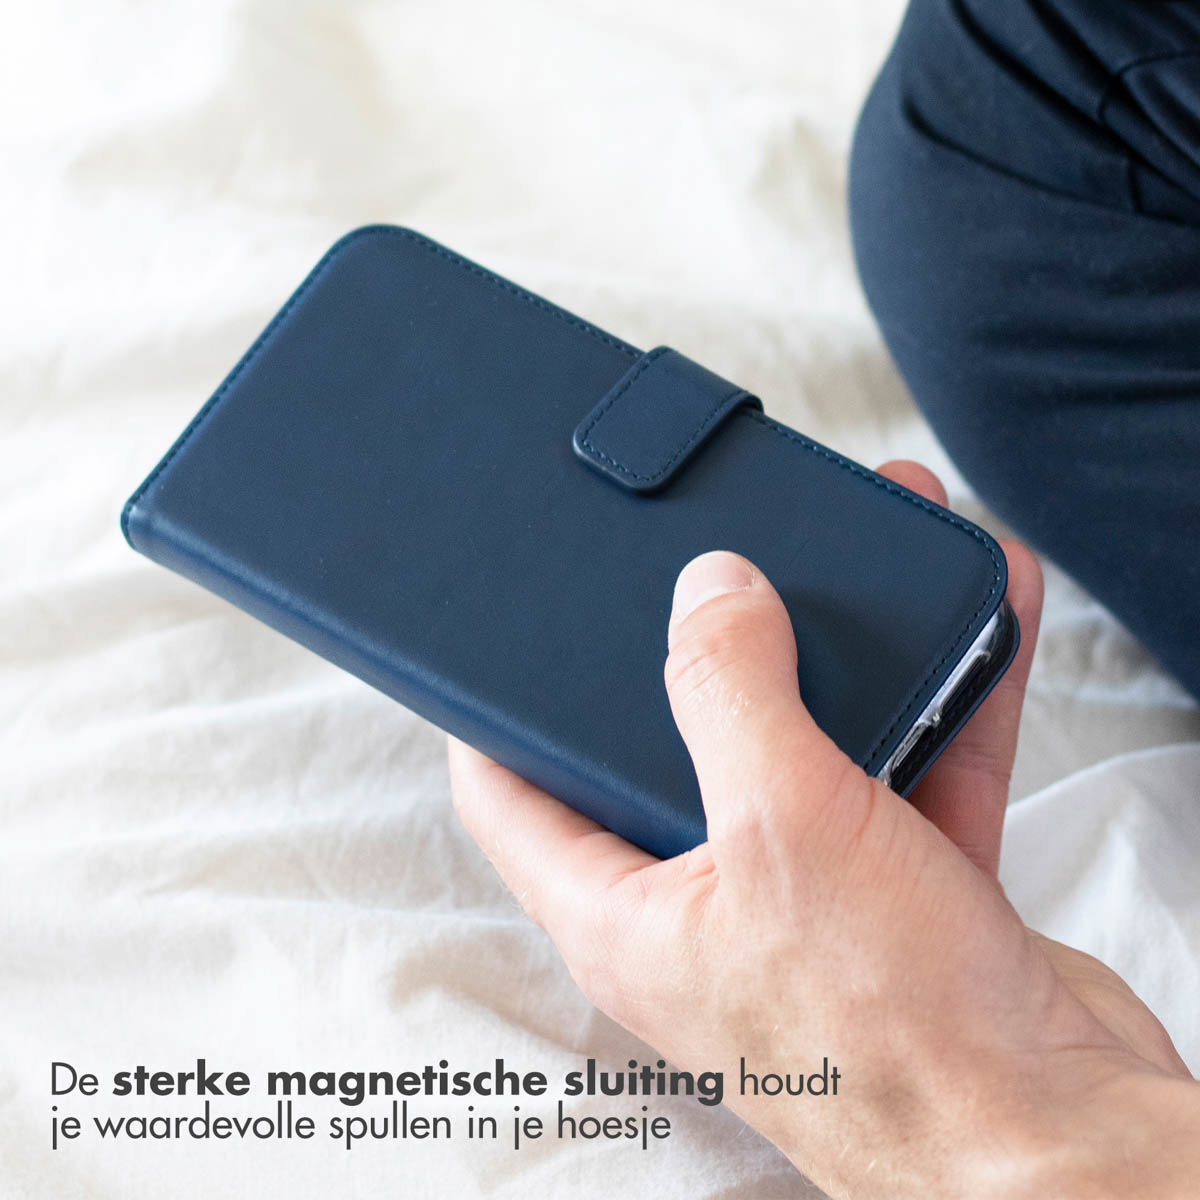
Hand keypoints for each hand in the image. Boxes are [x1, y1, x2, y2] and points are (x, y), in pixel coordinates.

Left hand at [449, 460, 1198, 1198]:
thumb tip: (708, 591)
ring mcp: (805, 897)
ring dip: (845, 660)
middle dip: (710, 651)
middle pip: (674, 749)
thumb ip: (731, 694)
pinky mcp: (899, 895)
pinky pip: (906, 771)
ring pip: (807, 749)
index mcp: (626, 909)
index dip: (499, 714)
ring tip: (865, 566)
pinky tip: (975, 623)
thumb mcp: (785, 831)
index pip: (511, 797)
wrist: (1057, 1145)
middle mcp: (703, 902)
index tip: (515, 637)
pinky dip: (938, 702)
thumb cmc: (896, 1040)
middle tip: (722, 566)